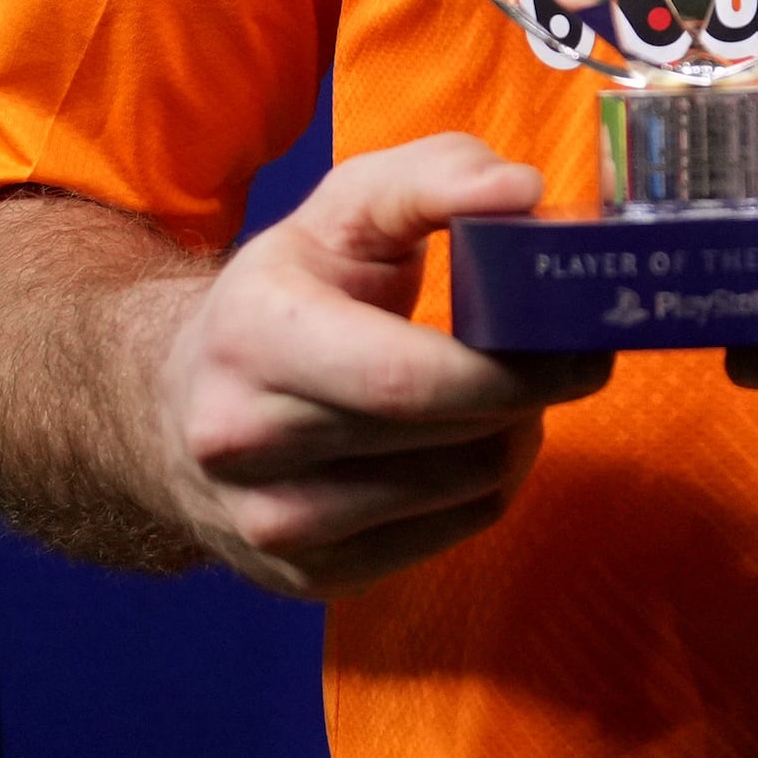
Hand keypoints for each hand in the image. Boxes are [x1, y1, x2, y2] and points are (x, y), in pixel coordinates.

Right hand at [148, 135, 609, 595]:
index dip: (512, 366)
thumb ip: (436, 177)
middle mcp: (245, 441)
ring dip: (517, 438)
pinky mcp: (309, 579)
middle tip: (574, 356)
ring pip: (462, 494)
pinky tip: (474, 440)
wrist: (174, 404)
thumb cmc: (289, 290)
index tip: (583, 339)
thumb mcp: (346, 208)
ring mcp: (272, 524)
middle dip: (532, 394)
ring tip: (514, 391)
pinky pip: (451, 538)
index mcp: (253, 334)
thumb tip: (520, 192)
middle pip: (447, 437)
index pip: (406, 378)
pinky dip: (487, 486)